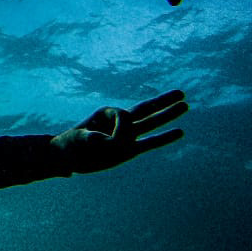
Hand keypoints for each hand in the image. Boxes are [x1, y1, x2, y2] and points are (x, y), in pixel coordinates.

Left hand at [51, 90, 188, 174]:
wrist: (65, 157)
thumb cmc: (67, 144)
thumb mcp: (78, 139)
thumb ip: (92, 139)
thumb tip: (104, 142)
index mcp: (107, 114)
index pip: (125, 117)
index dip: (121, 129)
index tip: (105, 143)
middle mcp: (119, 123)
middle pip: (146, 109)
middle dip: (163, 101)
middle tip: (181, 93)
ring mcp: (125, 137)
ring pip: (151, 124)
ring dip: (168, 115)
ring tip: (185, 105)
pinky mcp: (128, 151)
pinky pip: (150, 144)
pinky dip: (164, 138)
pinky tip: (179, 132)